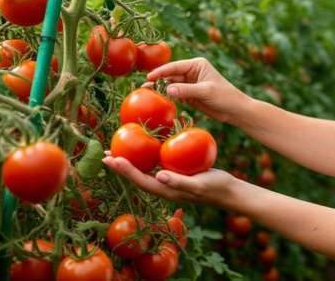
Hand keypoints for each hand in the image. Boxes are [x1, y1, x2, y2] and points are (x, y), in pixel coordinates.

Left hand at [103, 151, 237, 208]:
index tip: (113, 159)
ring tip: (117, 149)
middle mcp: (164, 186)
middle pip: (137, 176)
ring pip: (145, 169)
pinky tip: (146, 144)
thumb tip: (159, 176)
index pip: (141, 180)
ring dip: (130, 160)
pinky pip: (157, 163)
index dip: (126, 170)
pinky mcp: (176, 173)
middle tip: (104, 155)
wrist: (229, 190)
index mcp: (166, 191)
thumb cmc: (216, 188)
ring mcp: (169, 180)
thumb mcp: (199, 185)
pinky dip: (147, 155)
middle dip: (120, 167)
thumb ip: (180, 182)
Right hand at [145, 57, 247, 122]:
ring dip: (161, 90)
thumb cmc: (224, 95)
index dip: (161, 71)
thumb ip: (186, 90)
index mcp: (197, 64)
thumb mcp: (205, 91)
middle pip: (171, 76)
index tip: (149, 76)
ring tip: (147, 93)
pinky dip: (167, 97)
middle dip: (158, 81)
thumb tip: (167, 89)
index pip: (175, 66)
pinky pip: (175, 95)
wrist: (234, 110)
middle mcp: (192, 72)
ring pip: (171, 86)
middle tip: (144, 87)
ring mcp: (189, 84)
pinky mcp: (189, 95)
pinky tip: (158, 100)